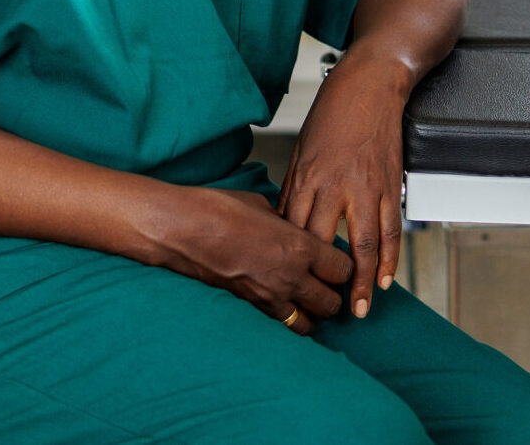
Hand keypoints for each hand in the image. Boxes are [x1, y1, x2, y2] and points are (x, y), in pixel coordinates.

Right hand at [160, 187, 351, 334]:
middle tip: (329, 283)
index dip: (344, 266)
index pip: (342, 269)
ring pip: (311, 322)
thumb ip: (285, 222)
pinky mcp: (253, 306)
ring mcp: (272, 296)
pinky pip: (284, 323)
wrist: (185, 230)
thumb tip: (292, 228)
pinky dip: (292, 319)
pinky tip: (288, 306)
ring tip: (311, 300)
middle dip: (335, 294)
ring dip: (314, 312)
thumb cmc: (220, 209)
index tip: (340, 261)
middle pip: (332, 302)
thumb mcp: (263, 206)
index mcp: (300, 246)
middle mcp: (292, 277)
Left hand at [277, 50, 409, 319]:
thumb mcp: (303, 147)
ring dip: (363, 283)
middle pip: (327, 245)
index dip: (294, 261)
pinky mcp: (391, 185)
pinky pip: (391, 231)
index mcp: (309, 177)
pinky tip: (387, 279)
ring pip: (365, 247)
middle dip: (324, 281)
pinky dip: (391, 259)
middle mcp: (336, 187)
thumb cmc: (333, 112)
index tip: (291, 282)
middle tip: (325, 308)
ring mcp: (367, 189)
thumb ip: (296, 186)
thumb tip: (286, 222)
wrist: (370, 84)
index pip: (297, 230)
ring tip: (361, 309)